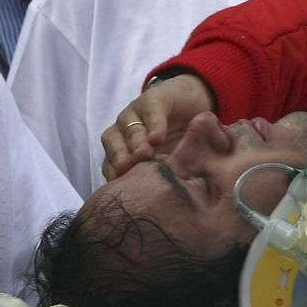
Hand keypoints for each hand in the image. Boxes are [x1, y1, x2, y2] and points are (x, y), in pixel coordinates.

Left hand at [99, 73, 214, 181]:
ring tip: (145, 154)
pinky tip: (159, 137)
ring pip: (129, 128)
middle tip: (128, 169)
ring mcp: (137, 112)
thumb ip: (158, 178)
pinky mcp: (154, 98)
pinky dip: (153, 125)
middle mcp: (125, 130)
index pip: (110, 164)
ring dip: (135, 141)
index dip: (114, 175)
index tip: (121, 189)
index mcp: (122, 148)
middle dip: (120, 157)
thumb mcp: (170, 162)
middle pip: (113, 144)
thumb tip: (152, 207)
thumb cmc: (181, 142)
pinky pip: (150, 111)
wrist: (196, 105)